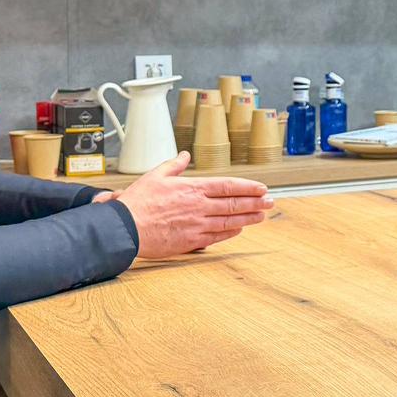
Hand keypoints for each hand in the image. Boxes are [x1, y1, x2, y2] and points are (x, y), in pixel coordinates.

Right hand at [112, 152, 273, 257]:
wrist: (125, 228)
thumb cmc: (138, 203)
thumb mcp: (156, 175)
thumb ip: (174, 165)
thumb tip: (184, 155)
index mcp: (192, 188)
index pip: (228, 185)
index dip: (247, 187)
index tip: (261, 187)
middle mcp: (199, 206)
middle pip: (234, 203)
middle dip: (255, 202)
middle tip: (271, 201)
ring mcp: (197, 225)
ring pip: (229, 220)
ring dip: (248, 217)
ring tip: (262, 215)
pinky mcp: (191, 241)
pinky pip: (216, 236)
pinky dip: (230, 232)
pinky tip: (240, 229)